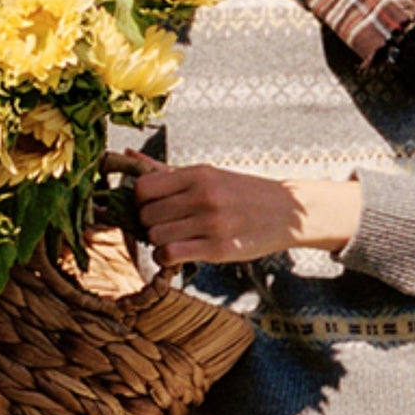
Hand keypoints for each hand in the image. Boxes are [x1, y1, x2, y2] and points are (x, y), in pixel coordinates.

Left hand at [127, 153, 361, 266]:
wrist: (285, 213)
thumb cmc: (242, 193)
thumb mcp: (208, 175)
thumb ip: (166, 171)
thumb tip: (129, 156)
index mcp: (198, 174)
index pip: (144, 188)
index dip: (141, 202)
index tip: (153, 208)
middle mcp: (203, 196)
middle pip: (146, 215)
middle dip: (149, 225)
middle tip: (165, 227)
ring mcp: (211, 223)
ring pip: (155, 237)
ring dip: (158, 243)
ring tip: (174, 241)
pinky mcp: (219, 249)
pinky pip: (171, 255)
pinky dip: (166, 258)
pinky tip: (178, 254)